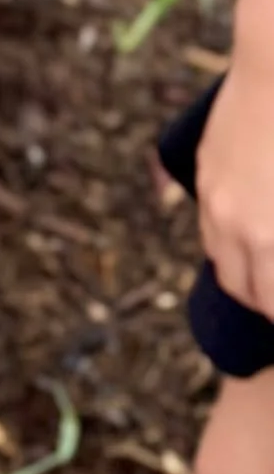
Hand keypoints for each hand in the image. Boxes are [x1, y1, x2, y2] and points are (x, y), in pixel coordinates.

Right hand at [198, 65, 273, 318]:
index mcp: (270, 237)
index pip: (271, 303)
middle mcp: (236, 223)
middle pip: (244, 290)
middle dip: (266, 303)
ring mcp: (215, 194)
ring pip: (221, 259)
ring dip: (245, 275)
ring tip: (270, 275)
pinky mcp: (206, 169)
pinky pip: (209, 222)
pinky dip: (228, 241)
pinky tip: (252, 235)